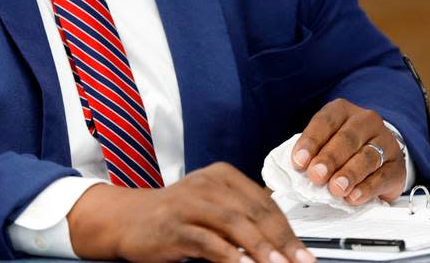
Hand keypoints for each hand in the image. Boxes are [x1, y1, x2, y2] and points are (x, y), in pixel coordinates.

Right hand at [68, 162, 315, 262]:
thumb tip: (282, 245)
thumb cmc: (173, 216)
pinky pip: (207, 241)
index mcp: (222, 176)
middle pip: (254, 213)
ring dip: (260, 249)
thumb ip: (242, 219)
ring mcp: (189, 202)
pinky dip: (228, 257)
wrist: (126, 218)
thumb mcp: (211, 209)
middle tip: (300, 262)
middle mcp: (207, 183)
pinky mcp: (173, 224)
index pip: (265, 204)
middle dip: (282, 242)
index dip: (288, 231)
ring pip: (234, 224)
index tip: (304, 254)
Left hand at [290, 98, 404, 204]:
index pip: (325, 122)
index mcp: (343, 111)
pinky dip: (367, 188)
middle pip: (347, 139)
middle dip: (329, 158)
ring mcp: (386, 142)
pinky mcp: (397, 166)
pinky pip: (382, 176)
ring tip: (336, 188)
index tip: (299, 161)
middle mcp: (366, 121)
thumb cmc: (344, 148)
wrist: (379, 154)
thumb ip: (312, 153)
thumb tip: (298, 170)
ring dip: (349, 174)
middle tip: (316, 175)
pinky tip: (354, 197)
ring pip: (367, 157)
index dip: (311, 141)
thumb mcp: (325, 142)